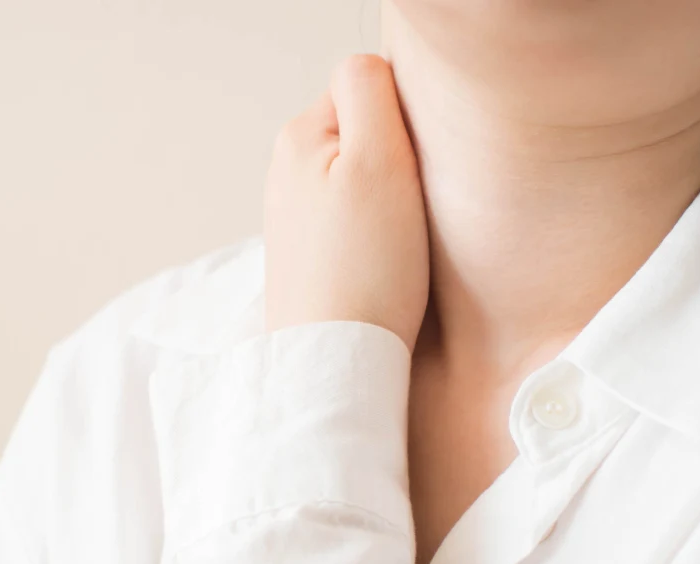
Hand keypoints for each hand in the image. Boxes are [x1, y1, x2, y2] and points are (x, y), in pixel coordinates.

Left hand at [264, 54, 430, 351]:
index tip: (414, 171)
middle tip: (410, 212)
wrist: (337, 364)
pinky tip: (380, 271)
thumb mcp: (378, 158)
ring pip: (362, 186)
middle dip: (395, 166)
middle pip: (365, 140)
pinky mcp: (309, 263)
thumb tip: (369, 64)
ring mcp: (295, 221)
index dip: (404, 126)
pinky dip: (374, 244)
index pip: (368, 91)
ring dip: (388, 208)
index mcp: (299, 137)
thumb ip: (370, 90)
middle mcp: (286, 173)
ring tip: (396, 247)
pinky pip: (354, 230)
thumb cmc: (366, 269)